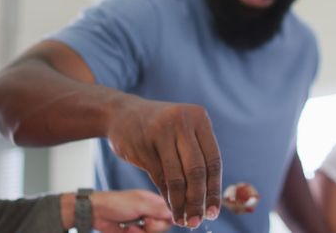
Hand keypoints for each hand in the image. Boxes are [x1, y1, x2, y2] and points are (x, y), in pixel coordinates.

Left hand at [92, 190, 172, 232]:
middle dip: (153, 227)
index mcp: (154, 201)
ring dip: (141, 232)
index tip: (158, 219)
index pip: (170, 213)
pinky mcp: (134, 232)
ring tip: (130, 226)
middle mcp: (150, 212)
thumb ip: (158, 209)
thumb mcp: (140, 204)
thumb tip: (175, 214)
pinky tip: (126, 230)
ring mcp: (142, 223)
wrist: (96, 213)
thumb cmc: (117, 203)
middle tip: (144, 221)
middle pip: (163, 226)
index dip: (167, 219)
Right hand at [106, 99, 221, 227]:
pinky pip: (159, 178)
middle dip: (198, 200)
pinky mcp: (143, 145)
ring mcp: (161, 132)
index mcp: (199, 117)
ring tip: (183, 220)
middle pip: (196, 170)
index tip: (214, 212)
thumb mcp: (183, 130)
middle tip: (197, 221)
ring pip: (177, 177)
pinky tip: (170, 208)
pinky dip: (166, 197)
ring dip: (181, 203)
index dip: (214, 189)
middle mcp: (182, 122)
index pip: (213, 160)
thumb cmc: (160, 128)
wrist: (121, 113)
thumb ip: (198, 154)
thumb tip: (212, 197)